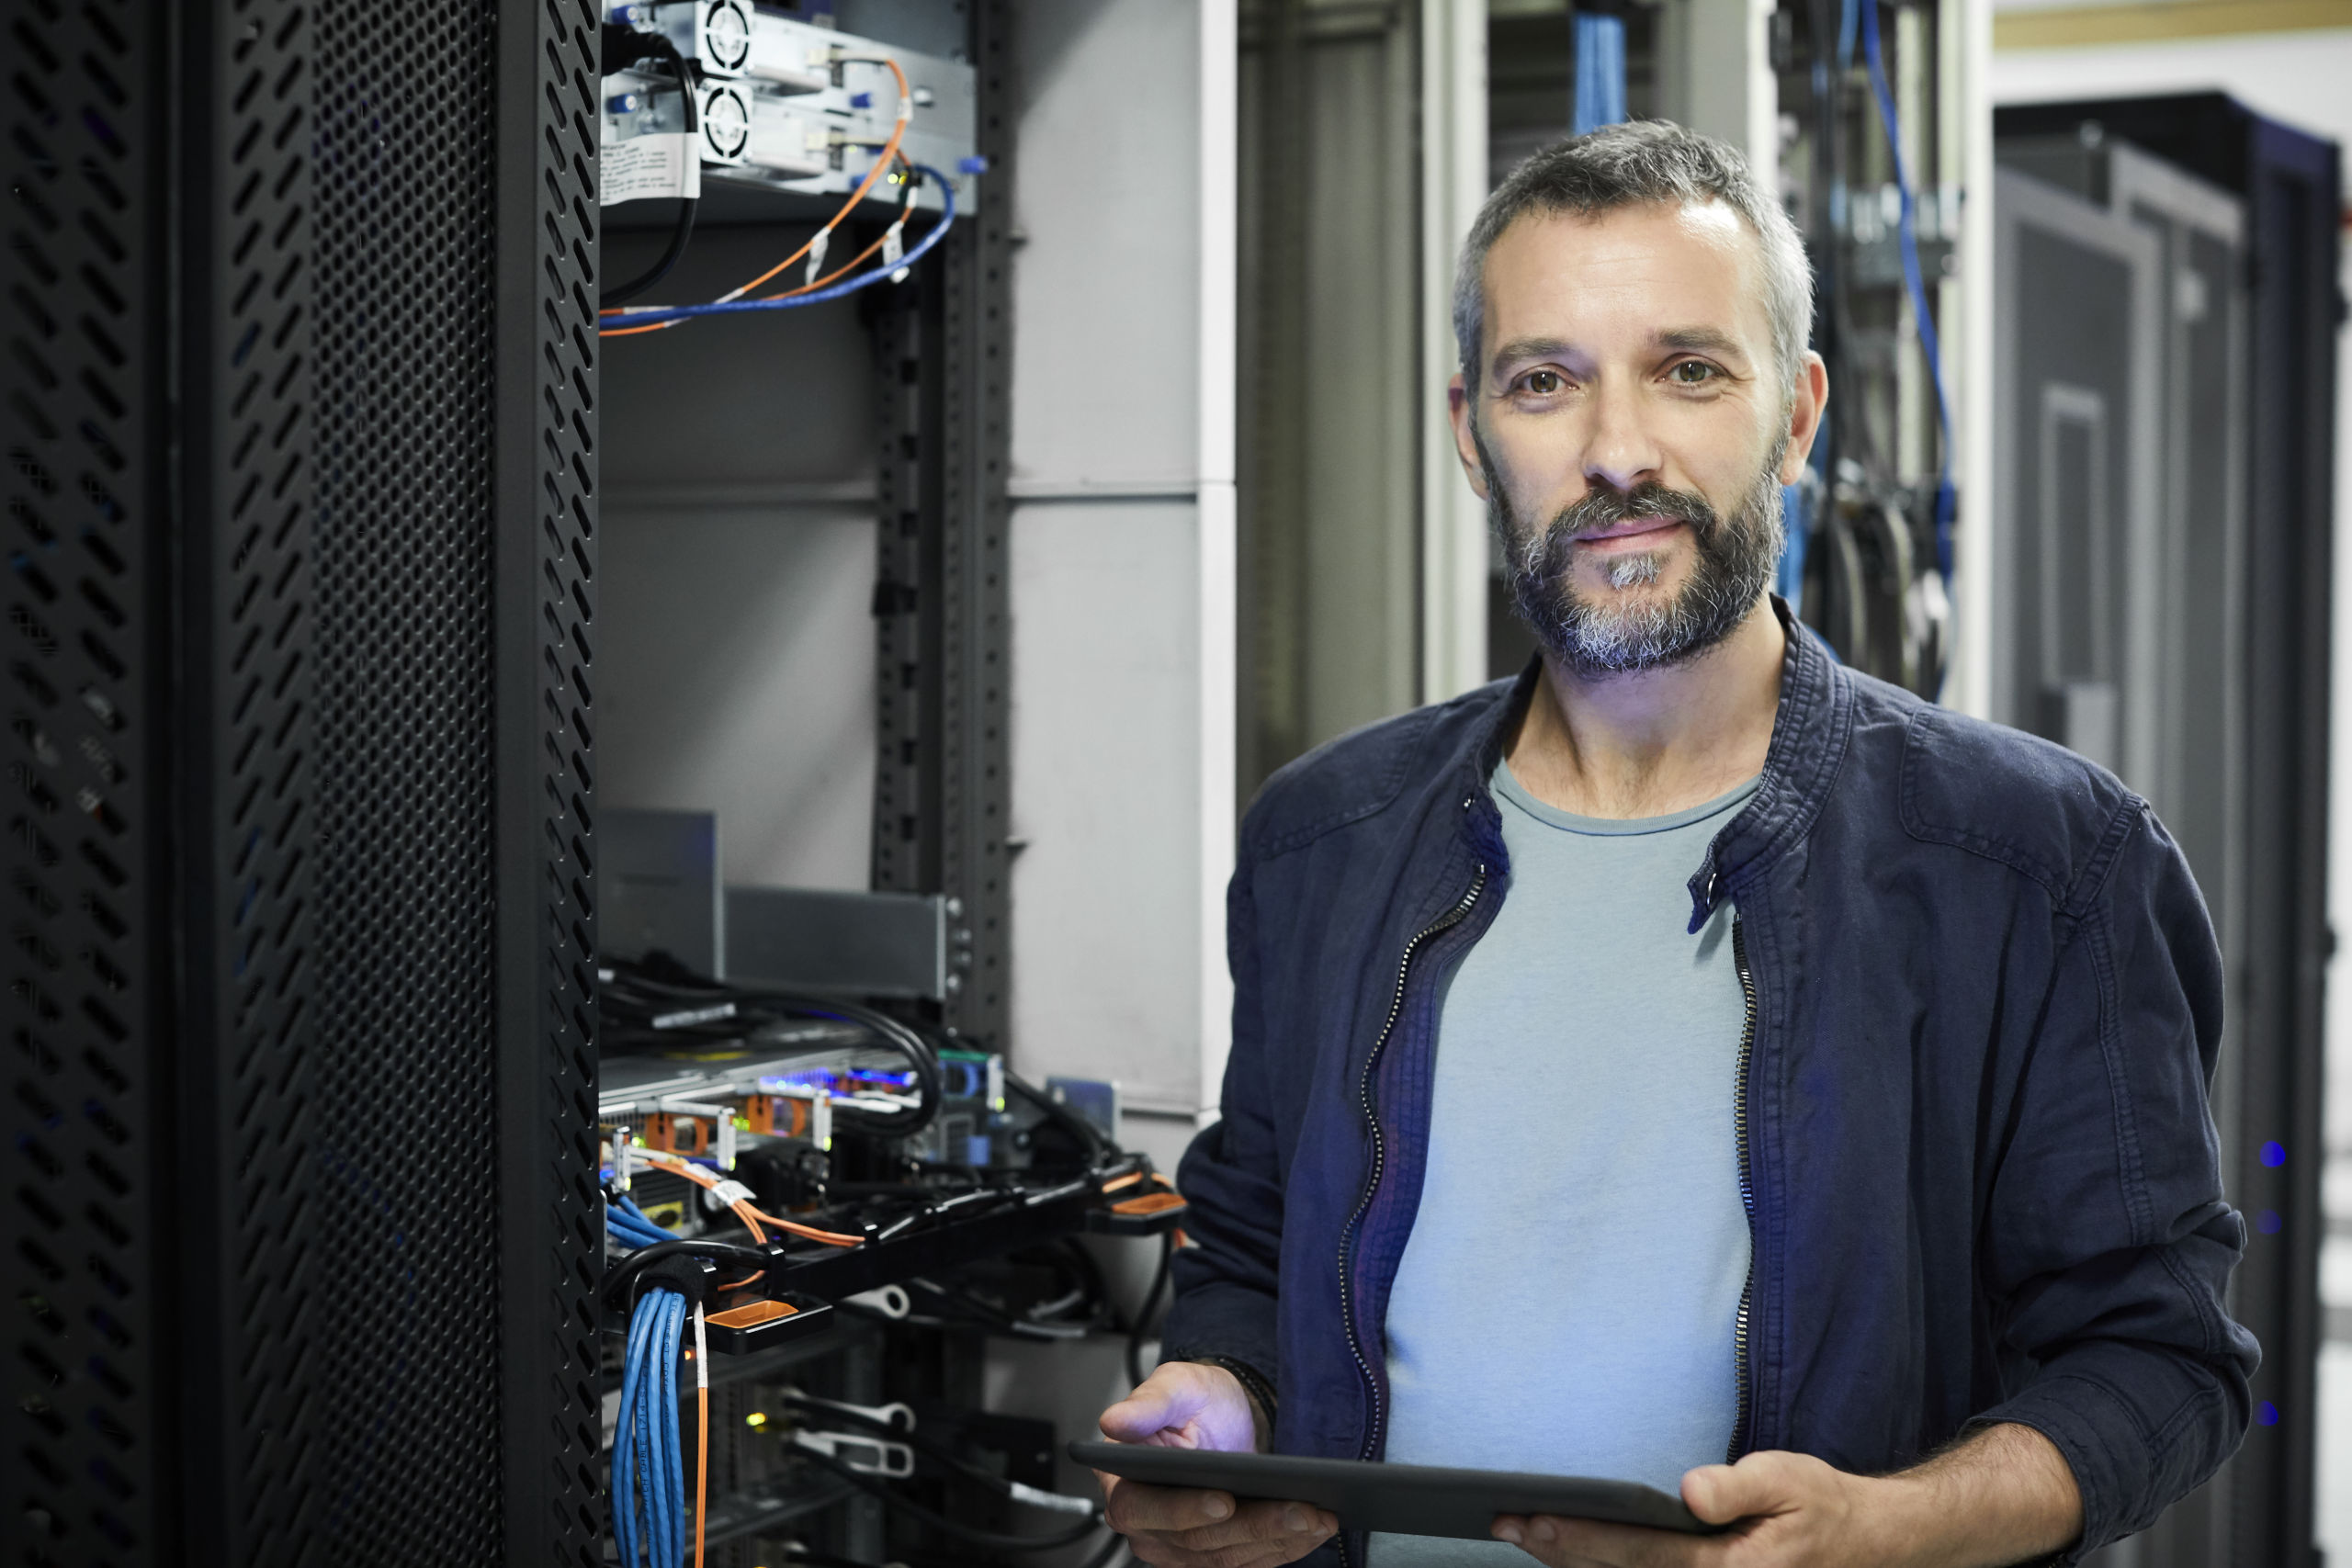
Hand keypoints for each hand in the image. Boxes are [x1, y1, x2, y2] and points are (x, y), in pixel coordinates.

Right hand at [1093, 1361, 1337, 1566]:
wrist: (1226, 1418)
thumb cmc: (1194, 1402)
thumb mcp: (1174, 1386)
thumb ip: (1146, 1404)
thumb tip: (1112, 1421)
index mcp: (1125, 1486)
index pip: (1146, 1509)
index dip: (1184, 1510)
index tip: (1223, 1499)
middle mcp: (1150, 1528)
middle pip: (1198, 1541)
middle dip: (1254, 1525)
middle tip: (1299, 1507)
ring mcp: (1184, 1550)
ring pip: (1231, 1557)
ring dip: (1279, 1539)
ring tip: (1319, 1516)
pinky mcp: (1219, 1557)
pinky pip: (1253, 1561)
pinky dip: (1288, 1547)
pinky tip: (1317, 1528)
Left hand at [1491, 1425, 2080, 1567]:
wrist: (1872, 1548)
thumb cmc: (1825, 1510)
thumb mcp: (1791, 1481)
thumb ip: (1740, 1486)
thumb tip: (1692, 1490)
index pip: (1634, 1554)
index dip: (1577, 1538)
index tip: (1531, 1519)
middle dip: (1557, 1553)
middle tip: (1503, 1523)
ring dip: (1574, 1565)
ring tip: (1524, 1537)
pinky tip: (1572, 1556)